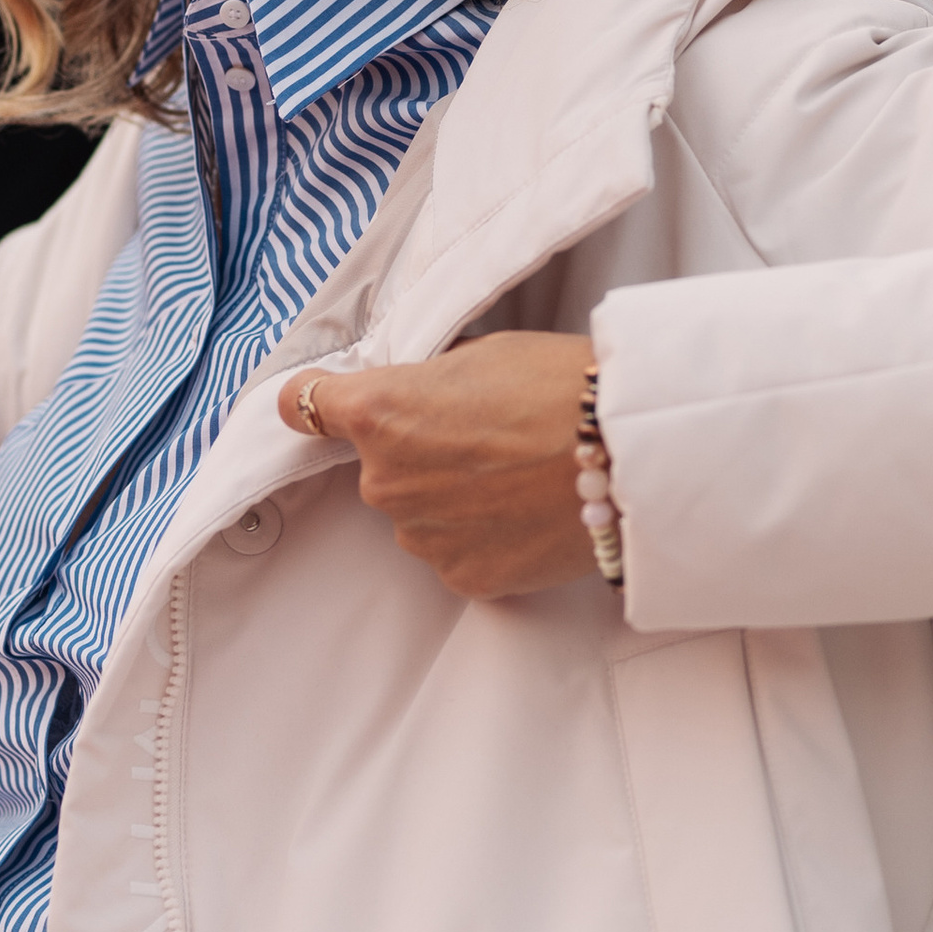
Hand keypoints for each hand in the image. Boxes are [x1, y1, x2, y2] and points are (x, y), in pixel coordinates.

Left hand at [277, 330, 601, 599]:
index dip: (313, 403)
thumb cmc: (560, 387)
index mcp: (378, 414)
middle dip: (419, 454)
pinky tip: (527, 514)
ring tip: (518, 478)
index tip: (316, 405)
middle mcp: (384, 480)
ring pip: (420, 514)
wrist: (628, 454)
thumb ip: (430, 382)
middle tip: (487, 438)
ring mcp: (421, 536)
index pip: (305, 406)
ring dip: (452, 499)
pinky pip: (457, 552)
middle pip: (380, 467)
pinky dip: (484, 537)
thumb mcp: (483, 355)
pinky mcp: (463, 576)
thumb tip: (423, 392)